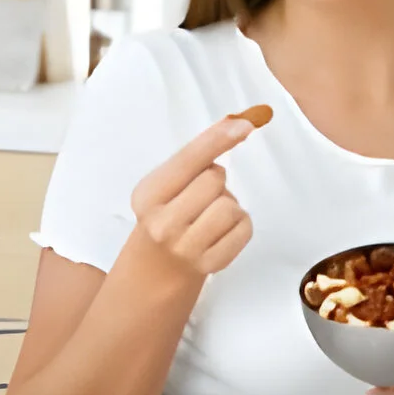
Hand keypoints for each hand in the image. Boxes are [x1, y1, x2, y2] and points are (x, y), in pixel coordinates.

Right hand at [128, 109, 266, 276]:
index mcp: (148, 194)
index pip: (189, 159)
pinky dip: (240, 225)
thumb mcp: (164, 187)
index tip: (245, 124)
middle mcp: (162, 222)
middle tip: (201, 197)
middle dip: (216, 181)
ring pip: (231, 206)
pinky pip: (244, 228)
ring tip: (211, 215)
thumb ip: (193, 159)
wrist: (154, 271)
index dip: (217, 139)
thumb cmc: (165, 216)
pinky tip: (221, 232)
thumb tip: (235, 124)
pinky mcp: (209, 265)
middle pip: (215, 179)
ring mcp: (185, 247)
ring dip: (229, 205)